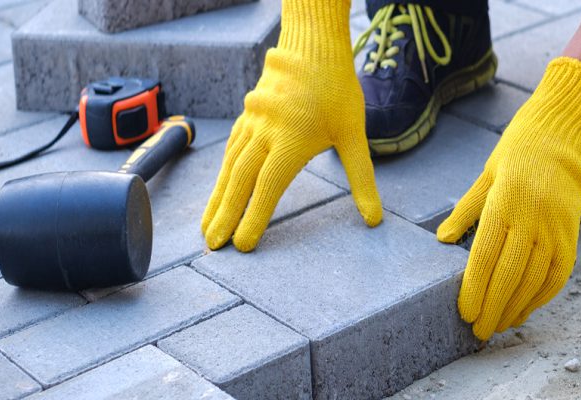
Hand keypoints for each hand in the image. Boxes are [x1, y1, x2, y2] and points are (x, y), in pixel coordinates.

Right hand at [202, 45, 381, 251]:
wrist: (312, 47)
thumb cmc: (338, 91)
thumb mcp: (355, 135)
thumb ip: (361, 179)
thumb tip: (374, 219)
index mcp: (292, 140)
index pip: (268, 187)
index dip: (253, 218)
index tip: (242, 245)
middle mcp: (265, 132)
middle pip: (240, 181)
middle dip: (225, 215)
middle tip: (213, 246)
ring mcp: (252, 122)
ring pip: (229, 166)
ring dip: (217, 198)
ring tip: (206, 227)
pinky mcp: (247, 115)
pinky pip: (230, 149)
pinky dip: (222, 174)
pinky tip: (218, 191)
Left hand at [437, 58, 580, 339]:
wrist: (563, 136)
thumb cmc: (516, 153)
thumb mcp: (485, 176)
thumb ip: (465, 210)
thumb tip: (442, 239)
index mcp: (504, 202)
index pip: (485, 256)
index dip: (475, 290)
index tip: (465, 313)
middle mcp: (531, 217)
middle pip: (509, 275)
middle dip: (493, 308)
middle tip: (479, 332)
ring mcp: (555, 227)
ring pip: (534, 279)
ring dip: (516, 308)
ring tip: (500, 326)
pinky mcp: (571, 233)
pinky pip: (558, 273)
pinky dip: (542, 297)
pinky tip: (526, 310)